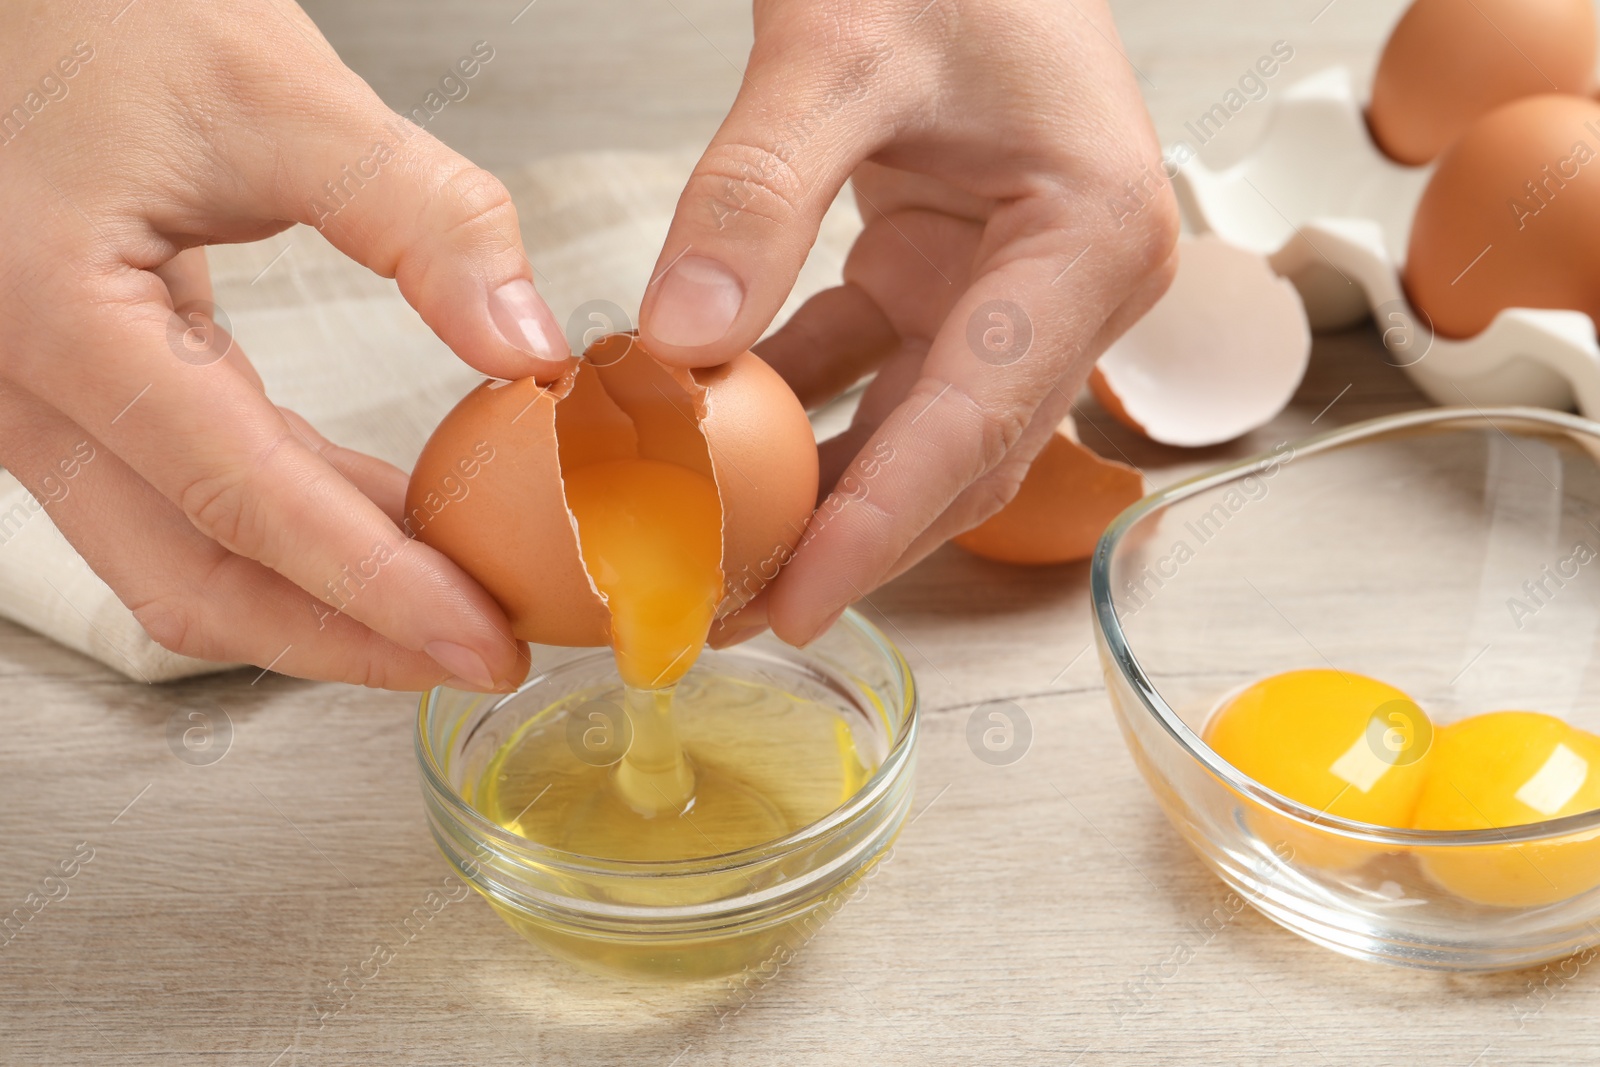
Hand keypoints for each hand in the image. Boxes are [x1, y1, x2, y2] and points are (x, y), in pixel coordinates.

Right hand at [0, 0, 571, 689]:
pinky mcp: (80, 397)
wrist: (21, 3)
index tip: (482, 640)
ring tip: (451, 616)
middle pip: (196, 580)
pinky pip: (185, 507)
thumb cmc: (112, 17)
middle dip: (348, 637)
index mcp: (62, 319)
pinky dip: (291, 539)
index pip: (244, 499)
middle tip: (478, 658)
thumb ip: (421, 218)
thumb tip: (528, 347)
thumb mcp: (283, 95)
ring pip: (180, 565)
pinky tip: (390, 533)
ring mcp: (42, 406)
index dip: (375, 586)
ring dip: (321, 604)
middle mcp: (26, 389)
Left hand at [638, 0, 1178, 646]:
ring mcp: (1013, 290)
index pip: (977, 420)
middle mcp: (1070, 286)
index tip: (799, 602)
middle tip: (737, 612)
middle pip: (956, 457)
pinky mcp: (952, 278)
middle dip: (847, 541)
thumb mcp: (839, 49)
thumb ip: (756, 193)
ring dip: (817, 492)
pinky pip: (871, 368)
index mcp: (1089, 241)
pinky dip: (795, 405)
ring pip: (913, 431)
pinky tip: (710, 439)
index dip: (882, 523)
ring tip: (718, 556)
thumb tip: (679, 340)